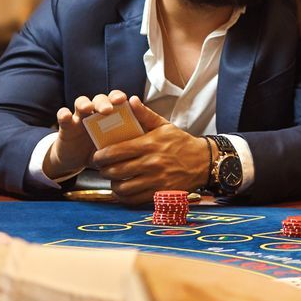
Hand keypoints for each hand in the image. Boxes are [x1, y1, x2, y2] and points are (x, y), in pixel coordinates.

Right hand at [44, 88, 129, 178]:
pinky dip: (64, 114)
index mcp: (110, 115)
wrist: (77, 159)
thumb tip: (150, 141)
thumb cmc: (102, 150)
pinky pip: (63, 115)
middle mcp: (95, 112)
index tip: (125, 101)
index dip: (119, 97)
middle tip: (108, 110)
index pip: (115, 100)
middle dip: (104, 102)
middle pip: (100, 100)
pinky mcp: (66, 126)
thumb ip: (129, 141)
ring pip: (81, 103)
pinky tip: (66, 115)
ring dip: (85, 103)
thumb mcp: (116, 146)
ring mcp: (80, 117)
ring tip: (88, 109)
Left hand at [91, 99, 213, 202]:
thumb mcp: (164, 125)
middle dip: (104, 170)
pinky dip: (124, 197)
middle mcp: (151, 164)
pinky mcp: (160, 194)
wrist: (203, 162)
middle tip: (102, 168)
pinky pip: (134, 200)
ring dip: (113, 185)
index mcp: (149, 144)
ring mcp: (156, 181)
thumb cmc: (180, 142)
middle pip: (116, 171)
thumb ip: (145, 115)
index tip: (97, 156)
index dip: (101, 156)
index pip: (116, 152)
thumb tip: (130, 100)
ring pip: (123, 188)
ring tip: (113, 180)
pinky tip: (124, 191)